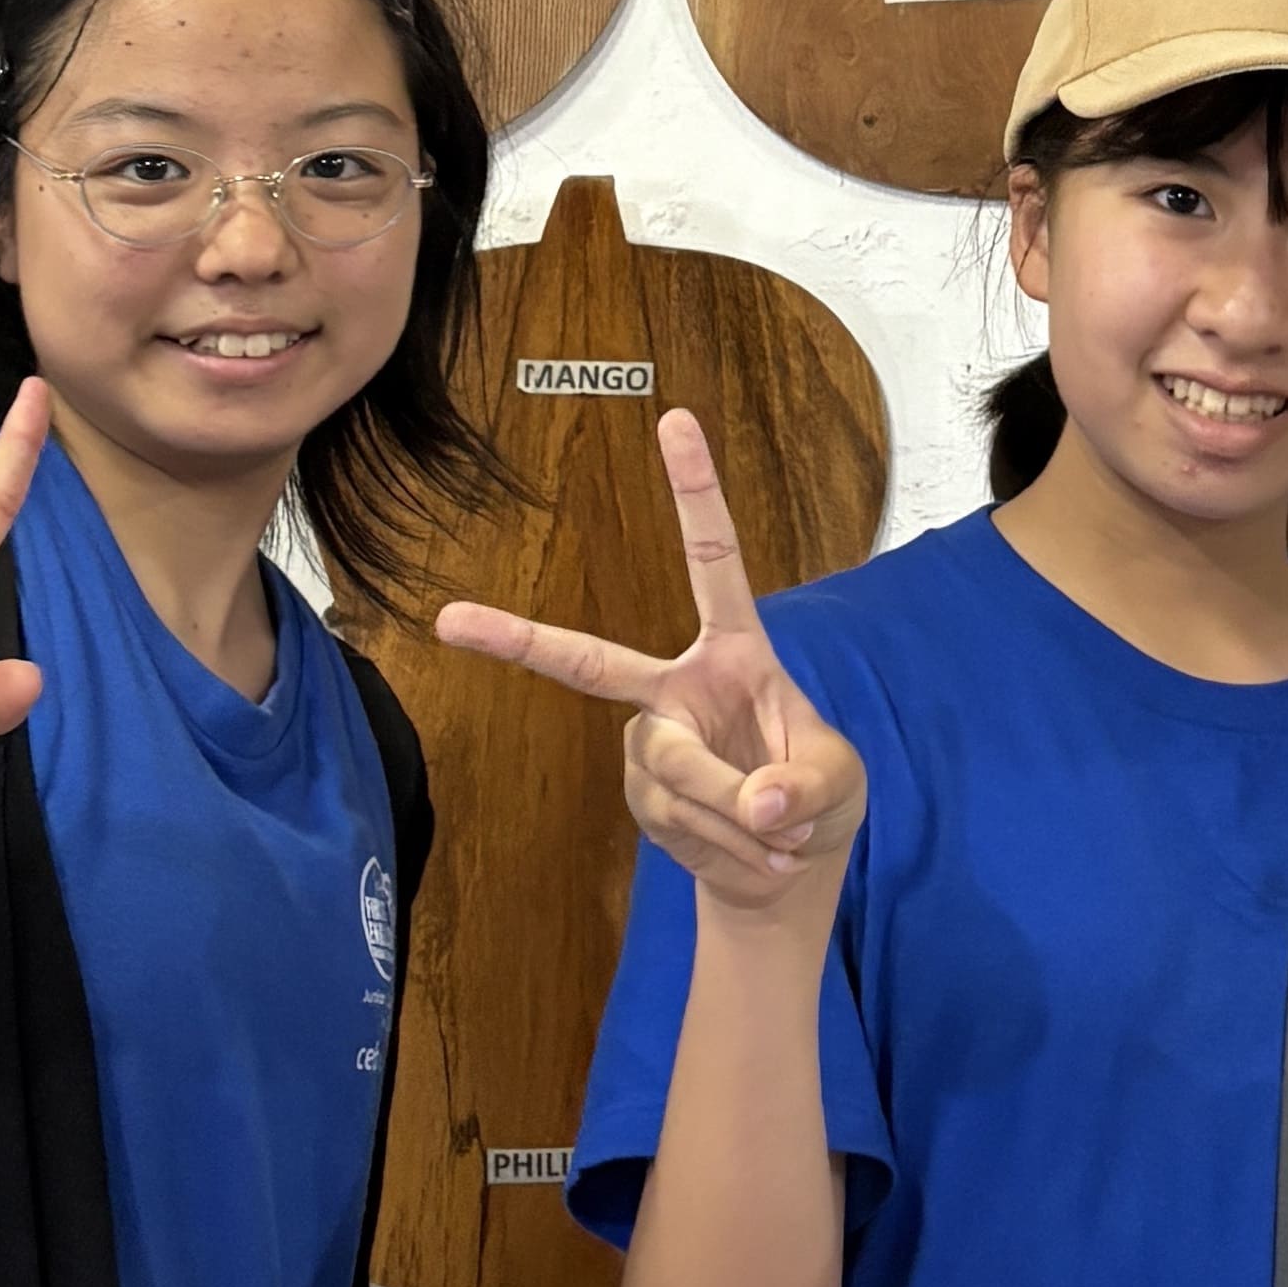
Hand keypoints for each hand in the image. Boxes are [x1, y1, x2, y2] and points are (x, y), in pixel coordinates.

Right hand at [436, 412, 868, 922]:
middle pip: (590, 662)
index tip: (674, 417)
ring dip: (733, 817)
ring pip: (673, 770)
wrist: (784, 869)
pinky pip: (676, 818)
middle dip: (516, 638)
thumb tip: (759, 801)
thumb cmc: (816, 799)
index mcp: (735, 652)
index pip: (714, 559)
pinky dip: (726, 846)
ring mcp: (648, 742)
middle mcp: (677, 687)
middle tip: (449, 620)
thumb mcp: (838, 787)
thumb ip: (805, 787)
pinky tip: (753, 856)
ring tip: (777, 837)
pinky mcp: (638, 794)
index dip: (695, 490)